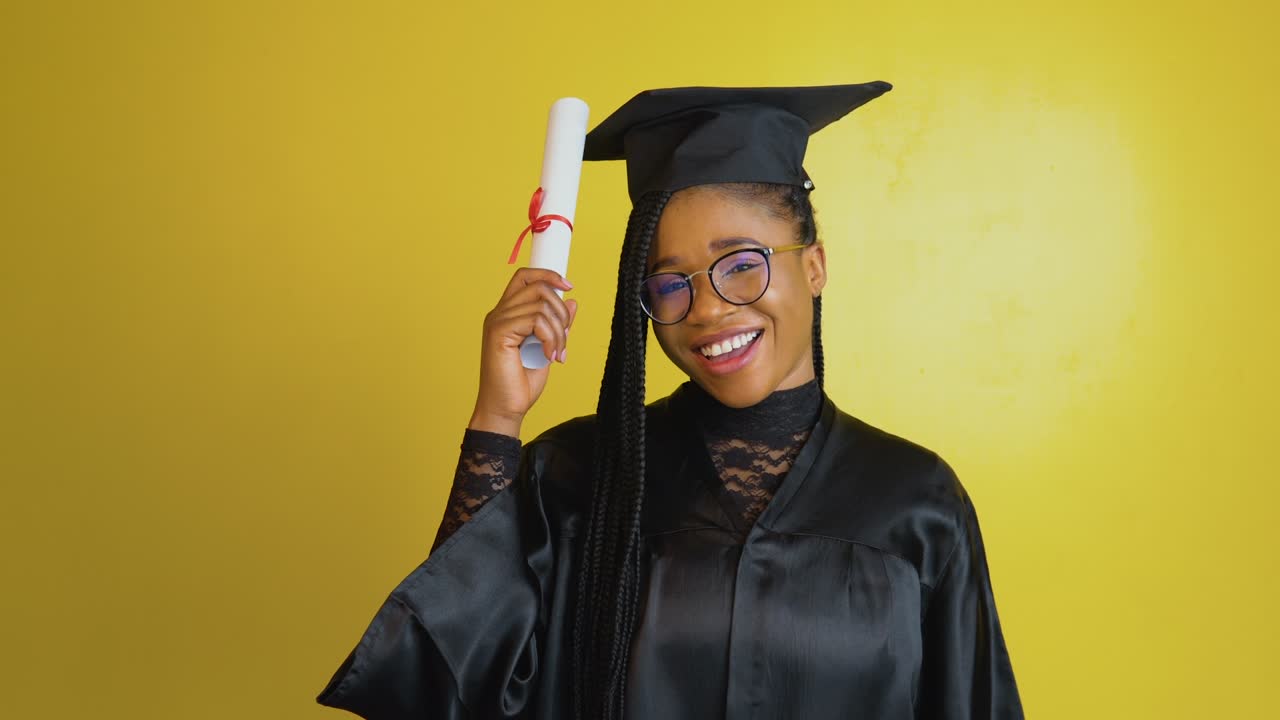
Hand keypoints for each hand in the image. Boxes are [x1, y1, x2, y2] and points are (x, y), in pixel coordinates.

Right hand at [468, 268, 577, 436]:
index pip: (525, 277)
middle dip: (561, 311)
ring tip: (557, 354)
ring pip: (541, 305)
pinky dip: (550, 338)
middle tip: (564, 341)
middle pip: (538, 287)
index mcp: (507, 314)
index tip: (568, 287)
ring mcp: (497, 322)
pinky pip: (536, 320)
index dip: (548, 275)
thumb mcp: (548, 348)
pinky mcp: (499, 333)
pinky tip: (549, 357)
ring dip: (558, 331)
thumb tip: (572, 302)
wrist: (506, 409)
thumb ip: (556, 325)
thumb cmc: (521, 384)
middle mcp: (499, 313)